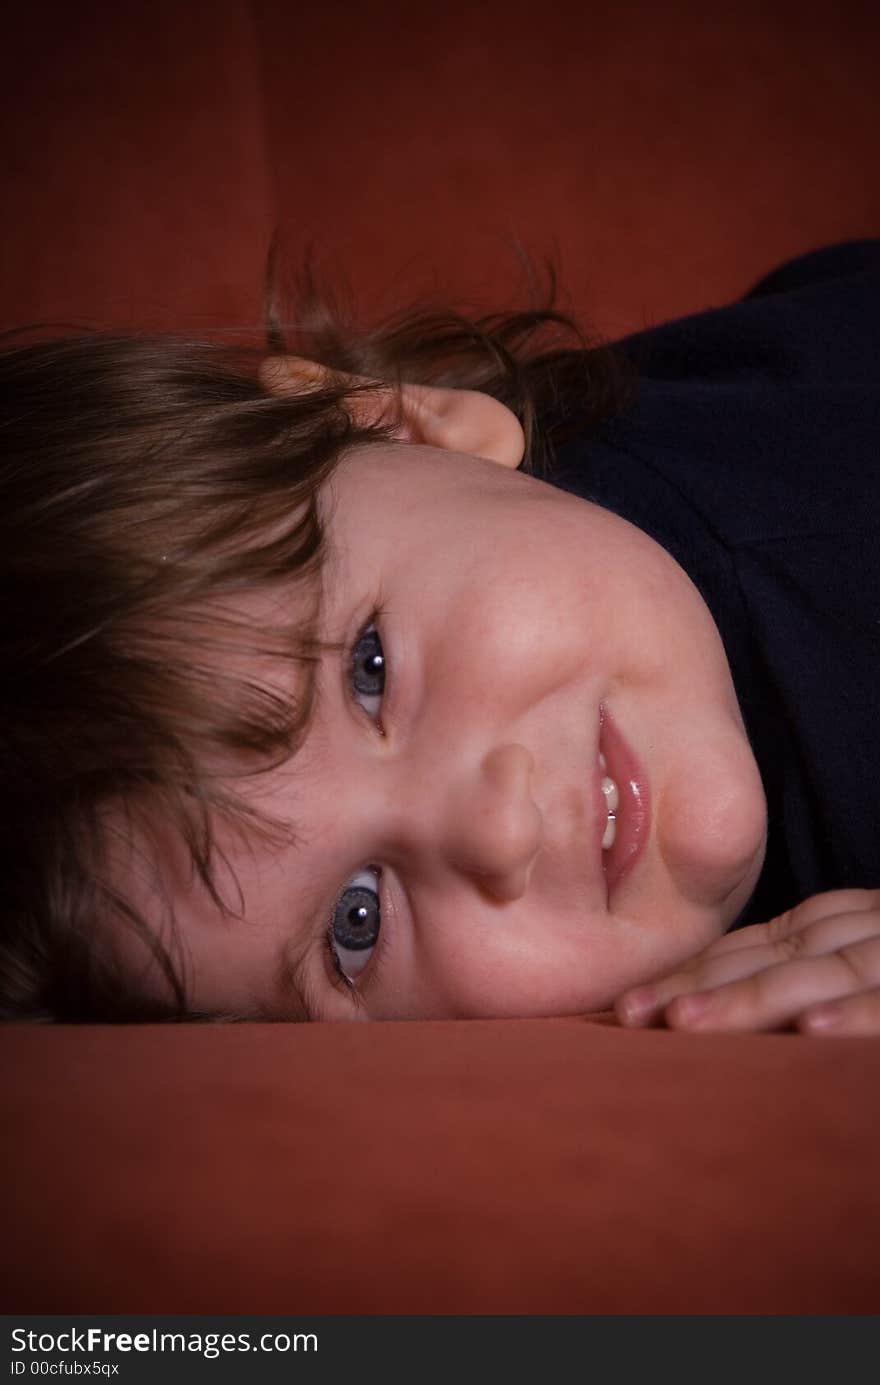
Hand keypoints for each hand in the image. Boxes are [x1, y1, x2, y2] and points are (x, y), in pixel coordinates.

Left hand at [616, 889, 879, 1035]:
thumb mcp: (854, 975)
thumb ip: (796, 980)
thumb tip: (699, 1019)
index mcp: (840, 929)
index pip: (754, 948)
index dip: (690, 972)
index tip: (627, 1005)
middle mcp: (864, 936)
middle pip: (774, 958)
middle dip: (698, 985)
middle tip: (630, 1013)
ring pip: (824, 974)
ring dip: (753, 997)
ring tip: (687, 1021)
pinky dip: (857, 1013)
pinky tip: (813, 1029)